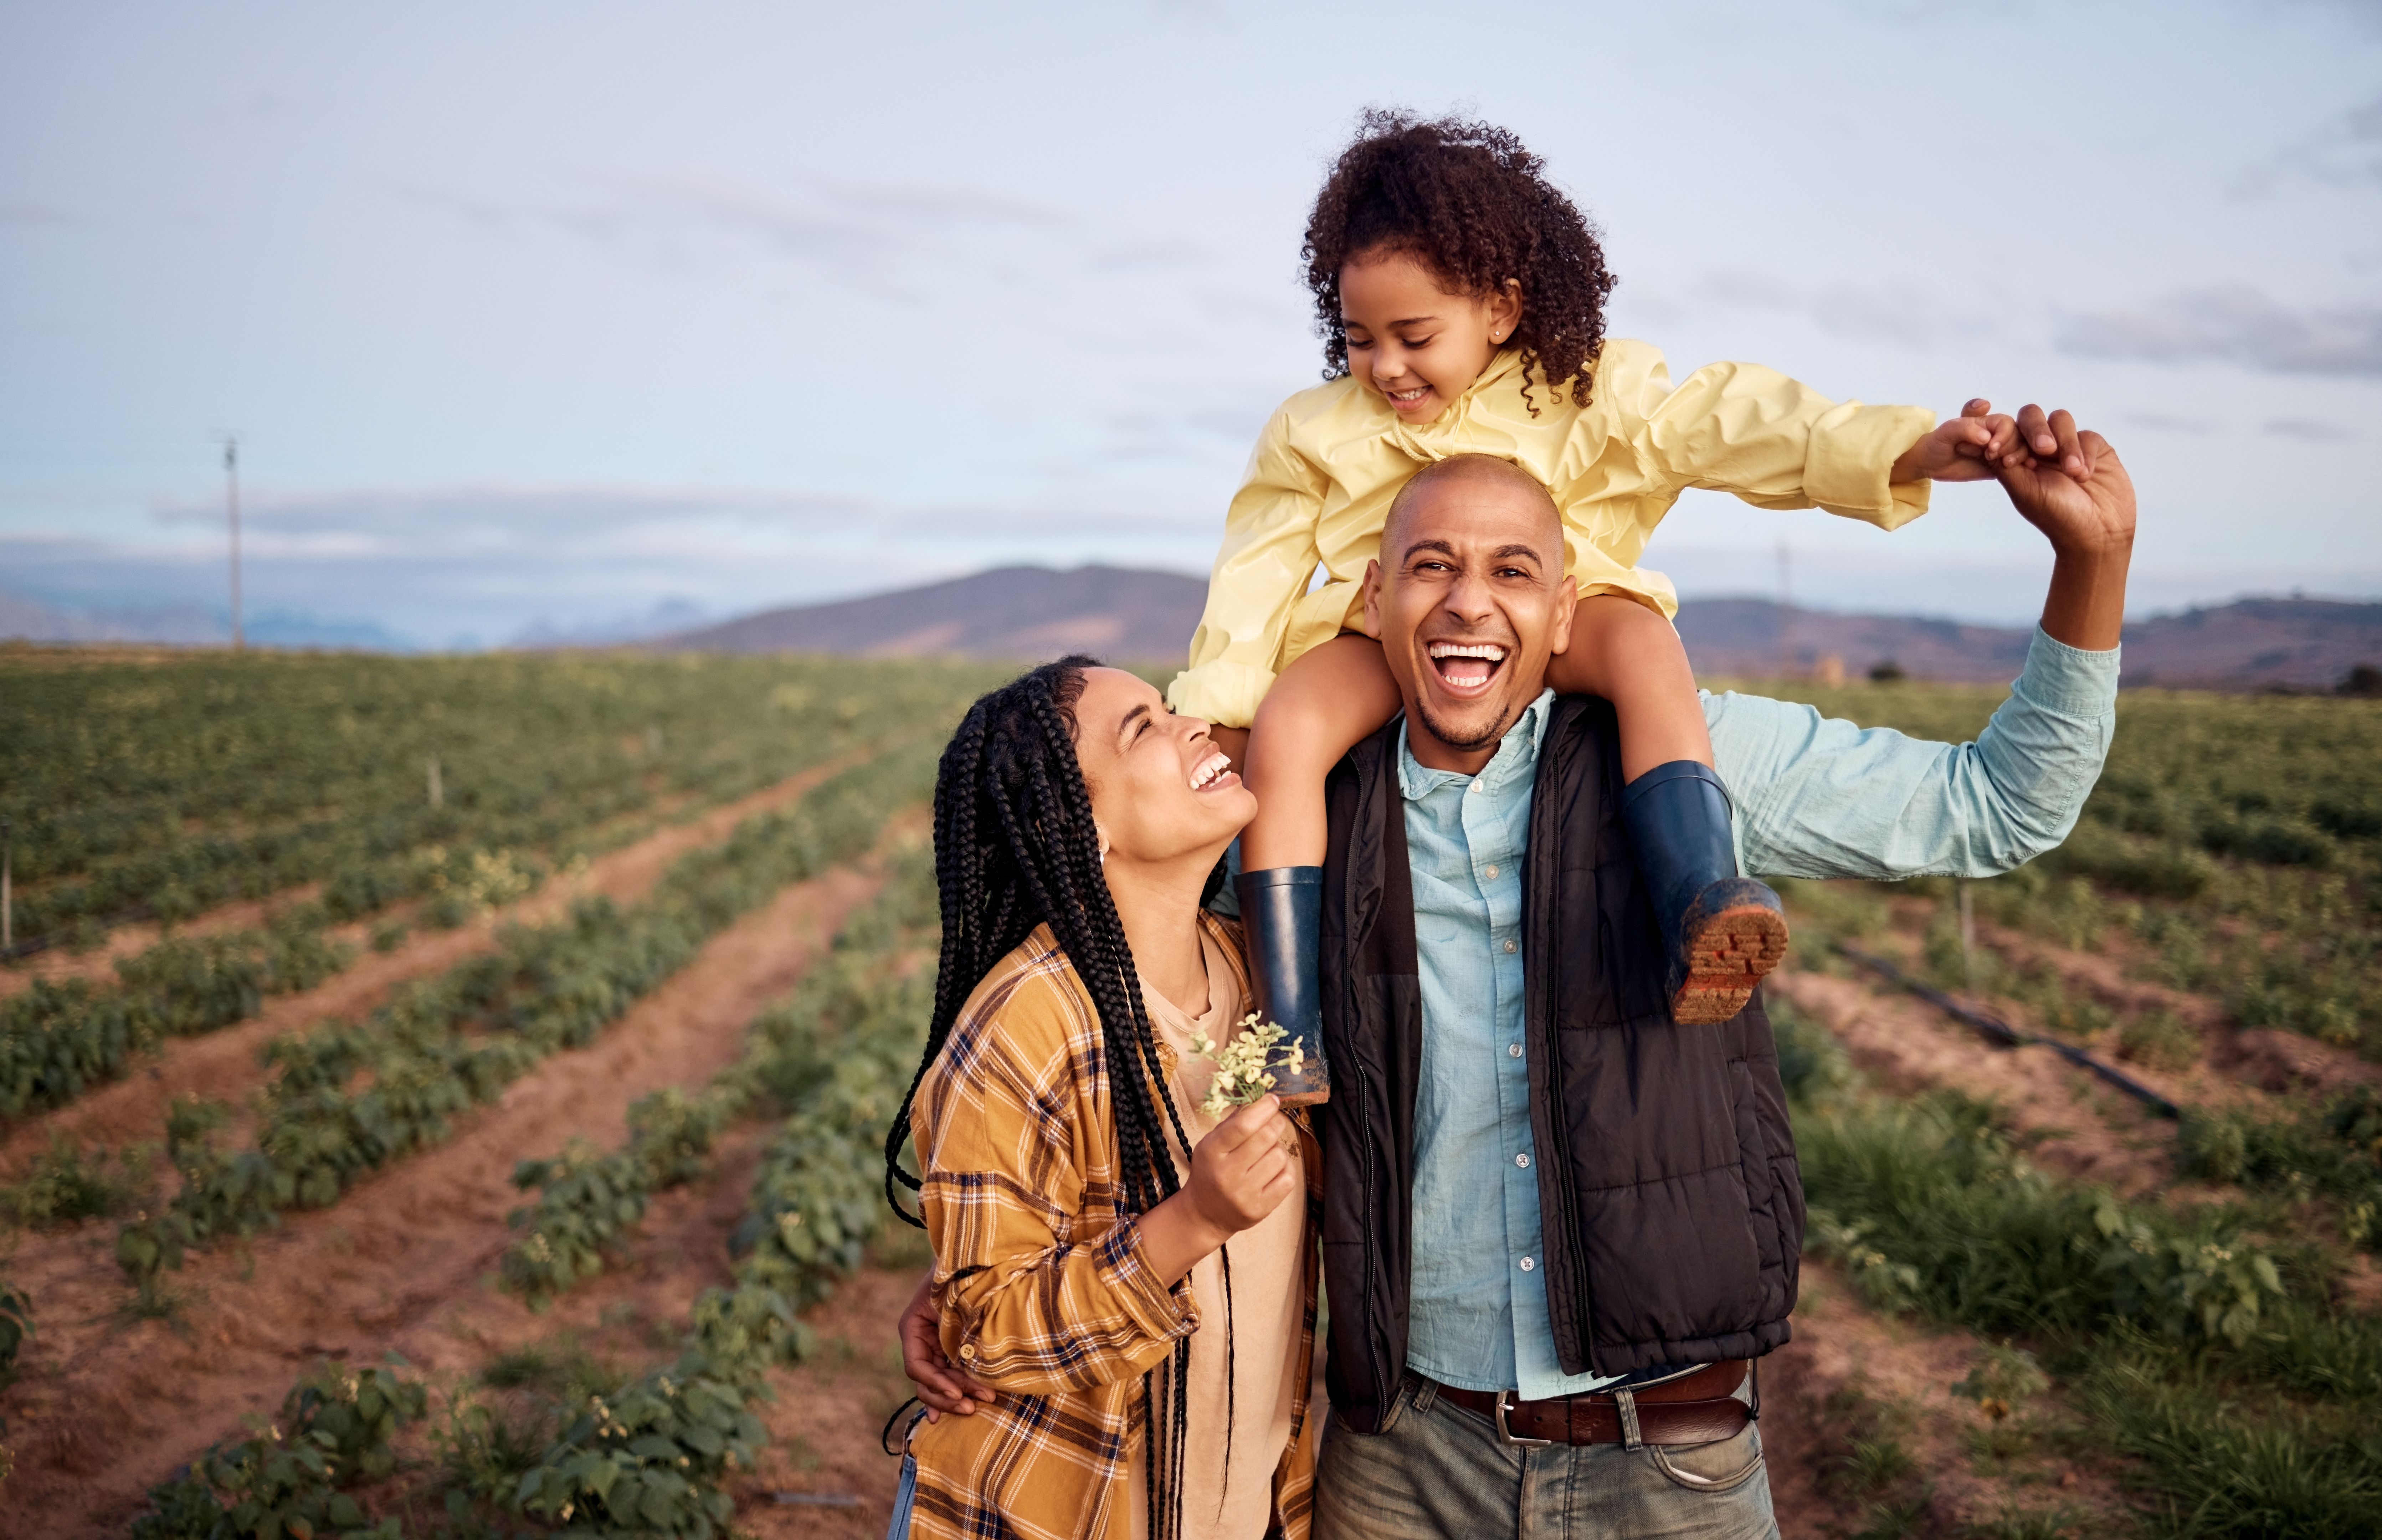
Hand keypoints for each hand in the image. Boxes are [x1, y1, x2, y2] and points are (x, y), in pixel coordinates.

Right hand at [897, 1269, 995, 1422]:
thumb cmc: (959, 1272)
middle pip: (926, 1381)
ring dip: (955, 1397)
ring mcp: (935, 1348)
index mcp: (913, 1328)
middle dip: (948, 1396)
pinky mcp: (951, 1351)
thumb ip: (954, 1319)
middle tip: (972, 1406)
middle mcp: (920, 1342)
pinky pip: (948, 1377)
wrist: (972, 1260)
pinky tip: (948, 1413)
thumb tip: (967, 1350)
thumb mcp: (952, 1293)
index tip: (957, 1391)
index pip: (917, 1366)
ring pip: (938, 1383)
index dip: (935, 1382)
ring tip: (977, 1405)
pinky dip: (949, 1393)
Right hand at [1187, 1096, 1298, 1235]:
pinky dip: (1285, 1168)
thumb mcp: (1211, 1144)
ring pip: (1280, 1156)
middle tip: (1276, 1121)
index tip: (1273, 1100)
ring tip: (1268, 1151)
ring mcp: (1245, 1194)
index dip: (1263, 1109)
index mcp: (1211, 1152)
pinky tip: (1273, 1169)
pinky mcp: (1261, 1209)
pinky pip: (1288, 1178)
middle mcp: (1227, 1174)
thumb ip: (1233, 1122)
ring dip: (1279, 1148)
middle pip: (1266, 1138)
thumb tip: (1259, 1101)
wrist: (1206, 1215)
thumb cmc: (1211, 1172)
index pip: (1242, 1126)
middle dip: (1276, 1123)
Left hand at [1889, 398, 2022, 483]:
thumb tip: (1986, 437)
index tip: (1990, 447)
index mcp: (1986, 422)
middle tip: (1990, 457)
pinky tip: (2023, 470)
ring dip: (2018, 456)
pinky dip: (2021, 467)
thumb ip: (1965, 429)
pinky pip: (2015, 466)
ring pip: (2020, 450)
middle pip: (2018, 436)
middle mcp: (1995, 434)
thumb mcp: (1946, 432)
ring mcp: (1998, 451)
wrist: (1930, 463)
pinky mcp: (1998, 466)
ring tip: (2004, 465)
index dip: (2004, 434)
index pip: (2006, 423)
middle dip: (2010, 447)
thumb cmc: (1937, 442)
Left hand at [1996, 409, 2132, 556]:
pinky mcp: (2094, 447)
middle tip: (2044, 449)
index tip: (1997, 451)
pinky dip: (2085, 454)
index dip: (2002, 434)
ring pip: (2060, 419)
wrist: (2098, 532)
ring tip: (2073, 472)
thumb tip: (1968, 445)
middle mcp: (2040, 448)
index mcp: (2018, 458)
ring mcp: (2067, 445)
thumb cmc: (2057, 516)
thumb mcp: (2023, 490)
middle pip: (2031, 416)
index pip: (2006, 430)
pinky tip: (2085, 475)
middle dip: (2035, 429)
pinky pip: (2087, 435)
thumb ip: (2001, 464)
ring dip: (2066, 444)